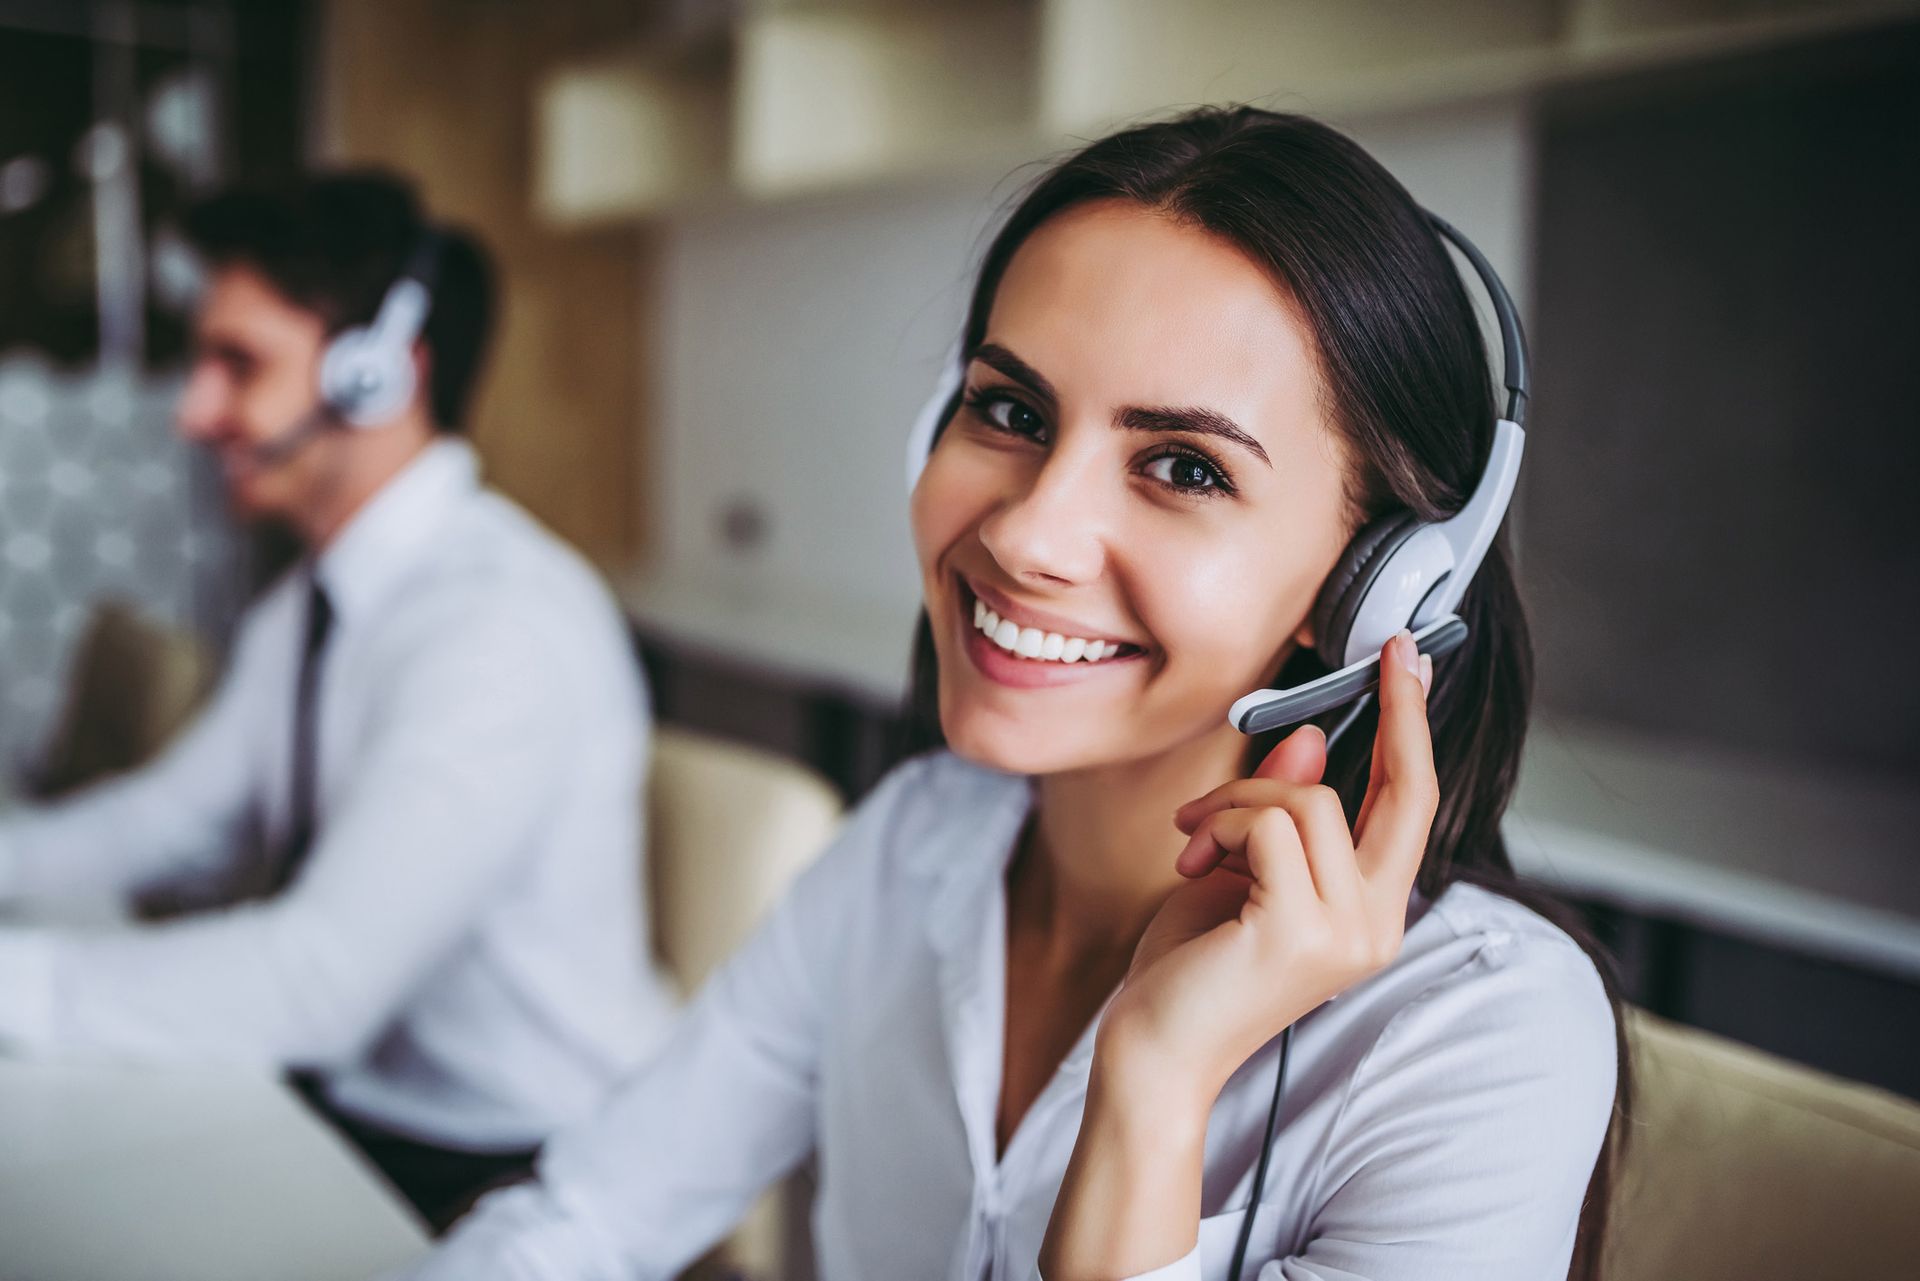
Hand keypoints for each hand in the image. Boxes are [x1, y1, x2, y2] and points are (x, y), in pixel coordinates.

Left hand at [1097, 630, 1438, 1103]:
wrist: (1152, 1048)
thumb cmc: (1190, 968)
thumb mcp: (1238, 869)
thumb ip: (1280, 813)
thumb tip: (1314, 739)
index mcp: (1370, 913)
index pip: (1413, 809)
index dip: (1414, 731)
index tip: (1409, 663)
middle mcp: (1376, 926)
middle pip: (1407, 794)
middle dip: (1401, 713)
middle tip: (1386, 652)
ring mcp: (1346, 933)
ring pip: (1309, 799)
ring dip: (1236, 802)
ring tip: (1192, 840)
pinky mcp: (1301, 930)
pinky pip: (1269, 824)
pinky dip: (1221, 824)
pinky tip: (1190, 861)